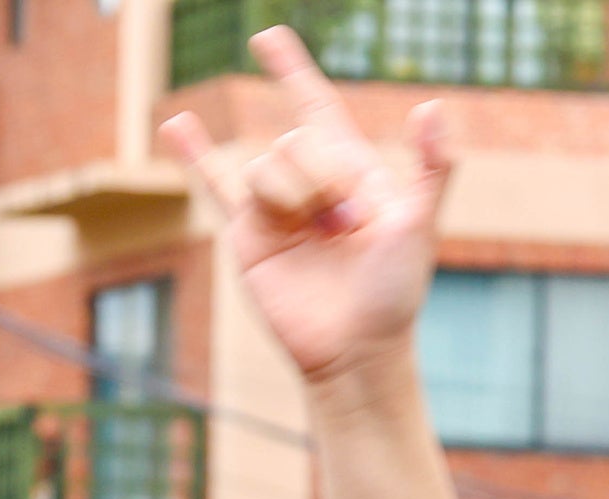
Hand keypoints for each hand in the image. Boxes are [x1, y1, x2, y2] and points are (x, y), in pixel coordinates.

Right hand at [161, 27, 453, 388]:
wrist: (351, 352)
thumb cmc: (393, 294)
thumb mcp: (419, 226)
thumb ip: (432, 167)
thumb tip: (431, 106)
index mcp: (352, 172)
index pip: (317, 106)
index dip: (292, 70)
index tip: (268, 37)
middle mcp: (310, 184)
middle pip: (294, 139)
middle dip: (318, 172)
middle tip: (342, 221)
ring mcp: (275, 209)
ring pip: (263, 166)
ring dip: (291, 194)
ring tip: (315, 236)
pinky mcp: (246, 237)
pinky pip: (215, 185)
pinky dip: (193, 155)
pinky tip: (175, 124)